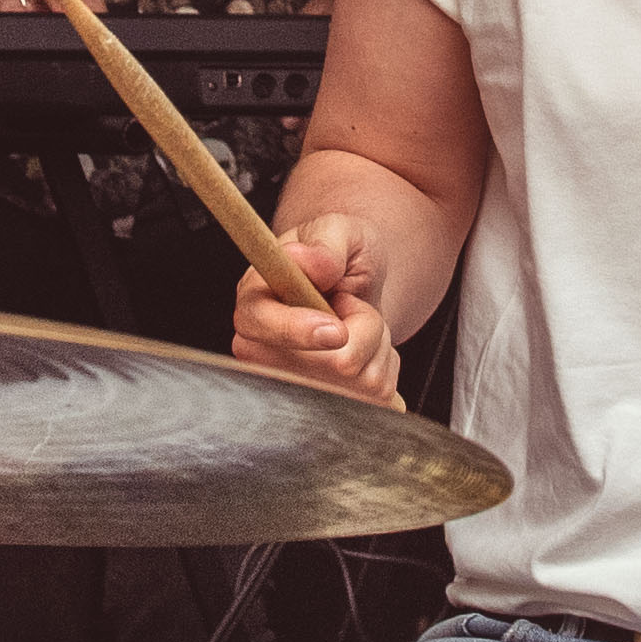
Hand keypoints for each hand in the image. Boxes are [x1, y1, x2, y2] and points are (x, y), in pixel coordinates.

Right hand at [236, 218, 401, 407]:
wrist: (356, 290)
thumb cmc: (338, 259)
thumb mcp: (338, 231)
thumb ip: (327, 242)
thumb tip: (313, 263)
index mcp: (253, 305)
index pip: (262, 329)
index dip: (299, 331)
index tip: (335, 329)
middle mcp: (263, 354)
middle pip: (335, 363)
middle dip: (364, 327)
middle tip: (349, 304)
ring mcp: (293, 388)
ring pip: (365, 378)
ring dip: (378, 344)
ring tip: (356, 324)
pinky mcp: (327, 410)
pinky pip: (380, 397)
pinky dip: (387, 367)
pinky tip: (365, 350)